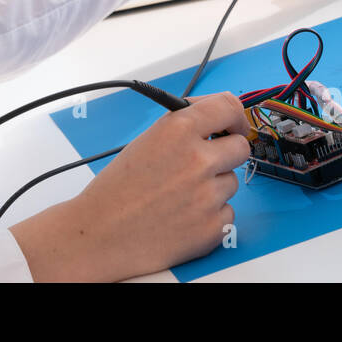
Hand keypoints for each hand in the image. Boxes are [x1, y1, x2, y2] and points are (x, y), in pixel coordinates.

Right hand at [8, 93, 250, 281]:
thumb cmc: (117, 189)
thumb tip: (214, 122)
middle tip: (203, 165)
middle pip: (240, 147)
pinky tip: (183, 218)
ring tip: (180, 196)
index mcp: (178, 130)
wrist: (100, 235)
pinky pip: (227, 213)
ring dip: (213, 187)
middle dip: (225, 154)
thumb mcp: (146, 141)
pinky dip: (210, 216)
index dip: (235, 117)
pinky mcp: (214, 228)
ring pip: (231, 182)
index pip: (229, 107)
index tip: (233, 125)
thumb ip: (182, 128)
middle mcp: (198, 159)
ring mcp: (208, 196)